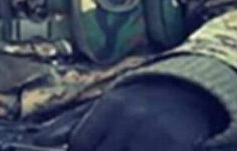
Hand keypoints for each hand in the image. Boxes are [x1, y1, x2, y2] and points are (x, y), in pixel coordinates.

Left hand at [68, 78, 225, 150]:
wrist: (194, 91)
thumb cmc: (143, 102)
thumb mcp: (110, 105)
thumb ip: (77, 124)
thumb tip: (42, 141)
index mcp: (110, 106)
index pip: (81, 144)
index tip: (90, 150)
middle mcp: (129, 117)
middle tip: (114, 146)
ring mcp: (152, 133)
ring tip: (130, 145)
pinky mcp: (173, 144)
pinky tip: (146, 149)